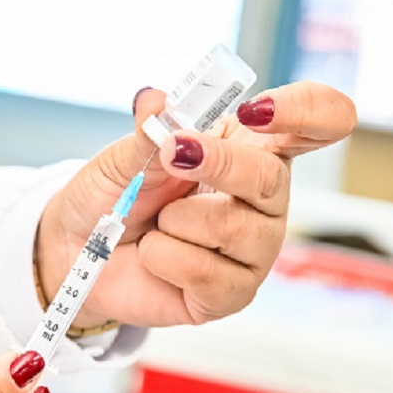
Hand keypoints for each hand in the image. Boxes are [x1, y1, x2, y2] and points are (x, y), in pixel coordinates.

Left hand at [37, 81, 357, 327]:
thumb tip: (155, 99)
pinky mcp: (233, 293)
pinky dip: (163, 258)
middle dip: (216, 165)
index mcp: (249, 148)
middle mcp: (263, 199)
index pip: (316, 123)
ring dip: (174, 221)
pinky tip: (156, 256)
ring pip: (232, 227)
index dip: (306, 110)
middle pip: (270, 177)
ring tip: (156, 225)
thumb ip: (148, 132)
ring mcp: (254, 249)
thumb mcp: (122, 158)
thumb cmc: (110, 198)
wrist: (75, 253)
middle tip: (171, 158)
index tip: (259, 110)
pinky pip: (206, 273)